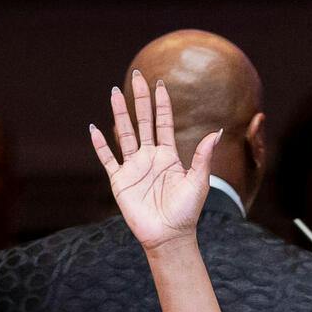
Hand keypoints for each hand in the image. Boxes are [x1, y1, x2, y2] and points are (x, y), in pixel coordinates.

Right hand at [89, 70, 217, 251]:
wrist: (169, 236)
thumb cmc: (186, 212)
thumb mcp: (198, 181)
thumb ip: (203, 156)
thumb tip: (216, 131)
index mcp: (168, 156)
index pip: (163, 123)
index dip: (162, 104)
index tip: (160, 84)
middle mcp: (149, 158)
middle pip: (143, 122)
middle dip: (140, 99)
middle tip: (137, 75)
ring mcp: (133, 168)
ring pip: (124, 134)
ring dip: (120, 114)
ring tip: (115, 92)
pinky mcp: (120, 181)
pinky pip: (108, 159)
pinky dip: (100, 145)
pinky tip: (94, 129)